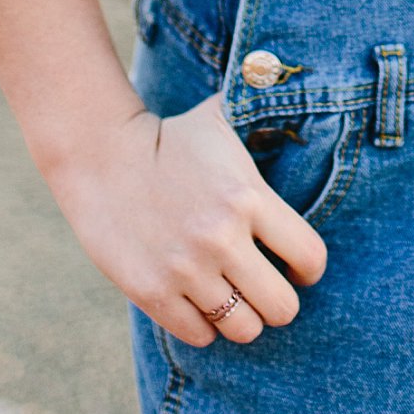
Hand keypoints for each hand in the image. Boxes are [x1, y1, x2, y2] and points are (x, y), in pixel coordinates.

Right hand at [45, 97, 327, 348]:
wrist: (99, 156)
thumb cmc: (170, 138)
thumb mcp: (224, 119)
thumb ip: (270, 116)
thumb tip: (314, 79)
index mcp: (249, 198)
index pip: (310, 257)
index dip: (310, 269)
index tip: (299, 269)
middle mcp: (221, 237)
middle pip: (282, 306)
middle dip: (280, 302)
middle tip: (267, 290)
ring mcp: (185, 268)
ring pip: (243, 328)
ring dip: (243, 318)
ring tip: (235, 300)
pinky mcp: (150, 291)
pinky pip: (198, 334)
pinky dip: (205, 326)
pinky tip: (200, 304)